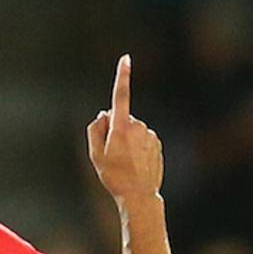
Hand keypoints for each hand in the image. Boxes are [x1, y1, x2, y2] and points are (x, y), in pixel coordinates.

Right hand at [86, 55, 163, 199]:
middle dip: (115, 130)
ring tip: (125, 163)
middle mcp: (138, 127)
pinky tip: (135, 165)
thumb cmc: (114, 175)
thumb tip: (103, 114)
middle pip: (122, 120)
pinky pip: (143, 140)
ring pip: (133, 131)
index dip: (122, 77)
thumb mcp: (95, 154)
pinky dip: (137, 148)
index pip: (120, 96)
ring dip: (127, 141)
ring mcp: (150, 135)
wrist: (139, 195)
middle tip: (112, 155)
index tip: (126, 59)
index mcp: (121, 128)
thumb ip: (95, 129)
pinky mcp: (157, 143)